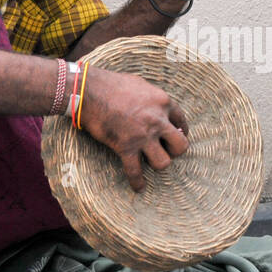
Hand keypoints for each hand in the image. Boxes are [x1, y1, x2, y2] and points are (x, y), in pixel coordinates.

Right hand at [78, 66, 189, 190]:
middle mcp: (157, 120)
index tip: (175, 136)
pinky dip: (137, 182)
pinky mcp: (125, 146)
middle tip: (165, 150)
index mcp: (163, 102)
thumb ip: (152, 98)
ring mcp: (142, 135)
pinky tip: (138, 187)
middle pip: (181, 146)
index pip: (182, 122)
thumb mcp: (140, 84)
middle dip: (175, 151)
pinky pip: (135, 171)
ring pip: (163, 162)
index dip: (181, 132)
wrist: (89, 90)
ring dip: (158, 164)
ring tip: (150, 162)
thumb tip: (158, 108)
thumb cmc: (112, 84)